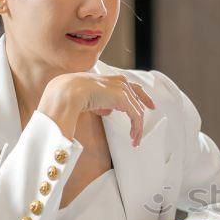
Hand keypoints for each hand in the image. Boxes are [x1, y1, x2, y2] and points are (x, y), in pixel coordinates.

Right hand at [39, 73, 155, 145]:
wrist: (70, 91)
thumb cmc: (74, 93)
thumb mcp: (92, 97)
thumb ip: (102, 102)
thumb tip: (109, 110)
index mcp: (112, 79)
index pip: (132, 87)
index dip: (142, 97)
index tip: (149, 105)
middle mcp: (120, 82)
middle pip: (138, 98)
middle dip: (142, 112)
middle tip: (145, 122)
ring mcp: (123, 90)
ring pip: (137, 111)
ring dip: (137, 128)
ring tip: (134, 140)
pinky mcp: (124, 100)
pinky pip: (135, 117)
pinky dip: (136, 129)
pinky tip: (133, 138)